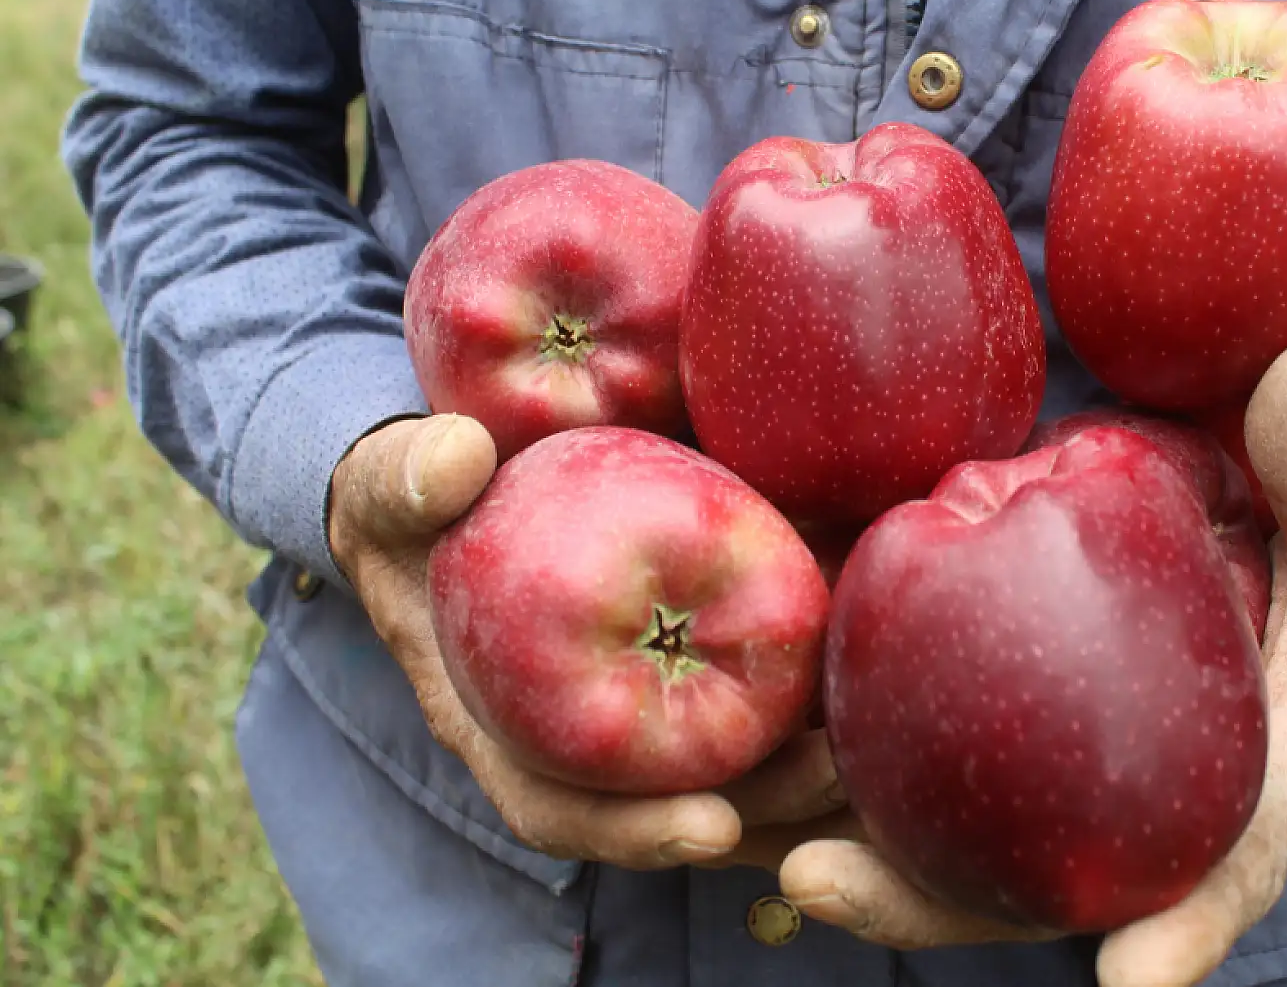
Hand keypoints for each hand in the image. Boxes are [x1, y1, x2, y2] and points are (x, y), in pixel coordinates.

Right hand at [327, 413, 846, 870]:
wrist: (460, 490)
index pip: (566, 808)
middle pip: (676, 806)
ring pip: (733, 771)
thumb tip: (454, 460)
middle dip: (763, 811)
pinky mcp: (689, 658)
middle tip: (837, 779)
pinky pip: (758, 703)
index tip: (712, 827)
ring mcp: (639, 707)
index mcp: (501, 727)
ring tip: (883, 747)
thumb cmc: (420, 503)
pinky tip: (884, 676)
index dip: (635, 832)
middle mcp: (579, 739)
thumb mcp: (396, 485)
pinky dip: (816, 703)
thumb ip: (407, 476)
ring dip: (808, 774)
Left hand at [777, 339, 1286, 980]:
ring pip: (959, 867)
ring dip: (853, 866)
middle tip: (818, 885)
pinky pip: (928, 800)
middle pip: (1038, 899)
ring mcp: (1074, 813)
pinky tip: (754, 763)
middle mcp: (1150, 833)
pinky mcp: (1019, 770)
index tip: (1134, 978)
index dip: (1185, 932)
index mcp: (1257, 794)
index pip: (1227, 876)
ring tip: (745, 838)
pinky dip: (844, 798)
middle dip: (927, 906)